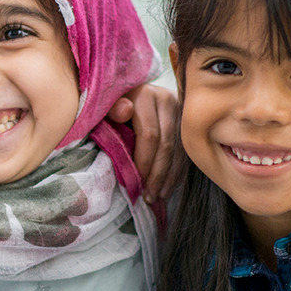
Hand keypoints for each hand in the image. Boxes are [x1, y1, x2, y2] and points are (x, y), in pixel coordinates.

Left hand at [107, 84, 179, 202]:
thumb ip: (111, 110)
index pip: (149, 135)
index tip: (135, 182)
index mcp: (146, 95)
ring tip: (157, 198)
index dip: (143, 162)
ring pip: (178, 151)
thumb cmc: (109, 105)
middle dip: (157, 175)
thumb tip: (124, 111)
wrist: (125, 93)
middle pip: (167, 144)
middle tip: (148, 197)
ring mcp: (180, 111)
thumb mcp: (105, 106)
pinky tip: (167, 189)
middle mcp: (167, 100)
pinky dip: (176, 173)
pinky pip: (185, 153)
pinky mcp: (186, 123)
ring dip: (168, 178)